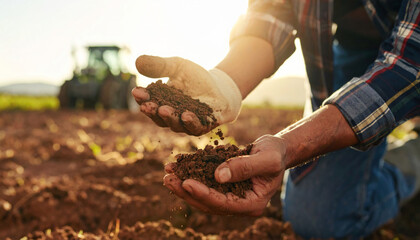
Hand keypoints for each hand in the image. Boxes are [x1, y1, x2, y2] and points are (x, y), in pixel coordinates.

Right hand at [132, 55, 241, 135]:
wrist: (220, 88)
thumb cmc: (195, 78)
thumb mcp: (177, 66)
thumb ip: (159, 65)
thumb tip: (137, 61)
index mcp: (161, 102)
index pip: (148, 102)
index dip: (142, 98)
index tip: (136, 92)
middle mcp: (171, 116)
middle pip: (159, 116)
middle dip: (152, 111)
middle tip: (147, 105)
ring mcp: (186, 124)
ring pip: (175, 124)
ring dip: (169, 118)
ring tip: (164, 109)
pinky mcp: (203, 126)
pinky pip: (195, 127)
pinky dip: (190, 122)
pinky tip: (186, 115)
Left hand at [163, 134, 285, 215]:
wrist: (276, 150)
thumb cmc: (275, 153)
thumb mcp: (266, 158)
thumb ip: (244, 167)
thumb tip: (218, 176)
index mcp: (253, 204)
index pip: (224, 203)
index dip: (203, 194)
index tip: (186, 182)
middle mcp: (240, 204)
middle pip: (209, 203)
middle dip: (187, 191)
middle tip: (168, 179)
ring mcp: (232, 197)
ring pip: (203, 196)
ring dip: (184, 185)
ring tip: (168, 174)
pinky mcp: (225, 187)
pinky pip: (205, 184)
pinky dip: (191, 175)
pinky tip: (177, 167)